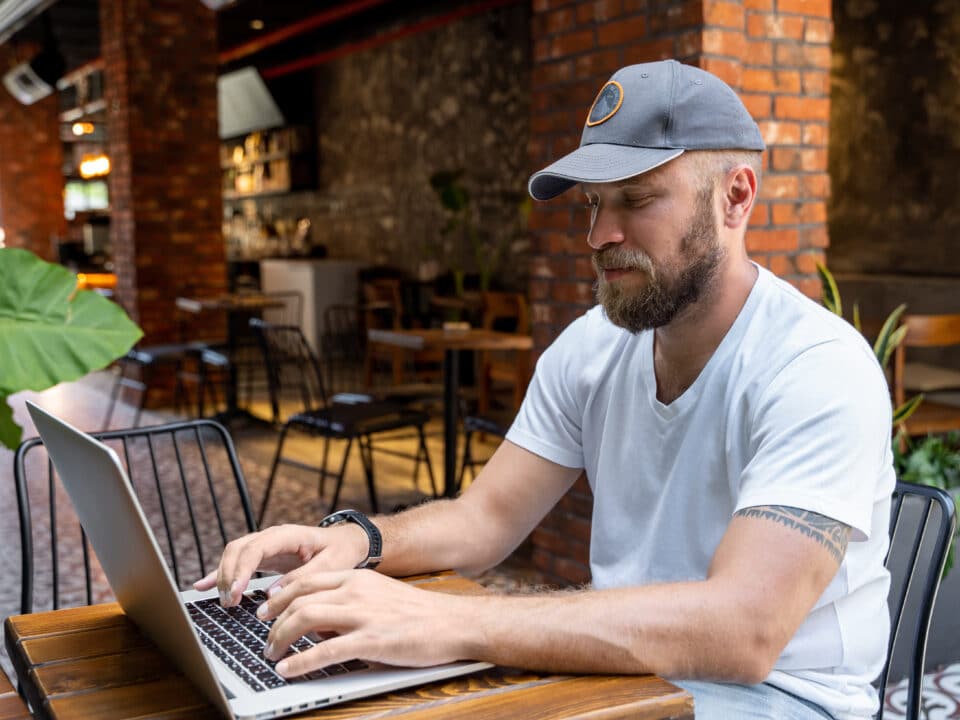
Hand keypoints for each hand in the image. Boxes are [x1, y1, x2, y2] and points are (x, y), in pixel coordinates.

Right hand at [193, 523, 369, 605]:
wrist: (347, 541)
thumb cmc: (341, 551)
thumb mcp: (330, 566)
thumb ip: (302, 578)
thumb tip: (273, 594)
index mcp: (289, 535)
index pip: (256, 547)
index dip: (242, 568)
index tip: (237, 591)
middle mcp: (272, 536)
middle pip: (238, 549)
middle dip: (229, 575)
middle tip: (230, 602)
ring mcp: (265, 545)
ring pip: (233, 554)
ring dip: (225, 577)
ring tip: (225, 602)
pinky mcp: (263, 556)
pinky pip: (236, 562)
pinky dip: (219, 574)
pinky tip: (202, 586)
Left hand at [257, 569, 476, 676]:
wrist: (452, 622)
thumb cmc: (419, 613)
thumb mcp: (379, 594)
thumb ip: (350, 601)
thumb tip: (320, 623)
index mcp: (356, 577)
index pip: (306, 581)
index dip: (279, 596)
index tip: (266, 610)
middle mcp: (355, 591)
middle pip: (299, 600)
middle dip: (274, 621)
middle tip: (264, 638)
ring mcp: (362, 614)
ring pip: (305, 619)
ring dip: (280, 639)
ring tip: (272, 655)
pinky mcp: (370, 641)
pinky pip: (325, 651)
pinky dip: (300, 662)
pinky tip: (288, 670)